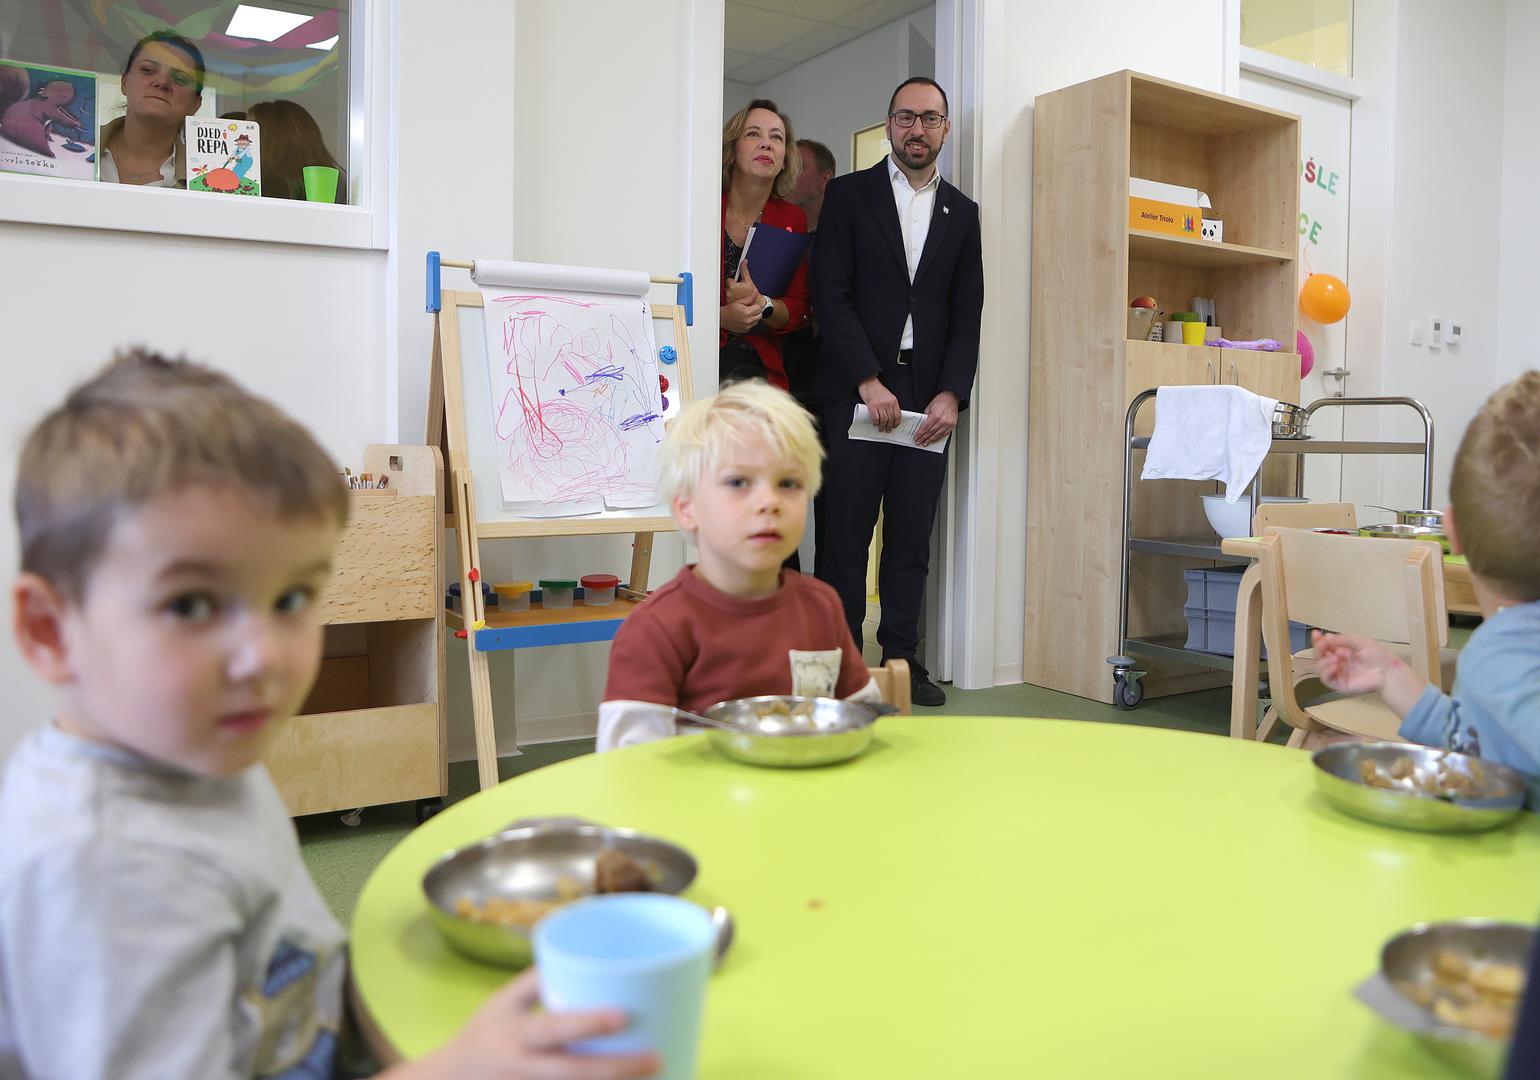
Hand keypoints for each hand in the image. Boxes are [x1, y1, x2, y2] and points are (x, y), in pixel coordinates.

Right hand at [407, 969, 660, 1079]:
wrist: (450, 1079)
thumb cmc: (484, 1032)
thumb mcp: (503, 1001)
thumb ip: (537, 981)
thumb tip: (581, 950)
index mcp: (516, 1036)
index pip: (554, 1029)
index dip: (587, 1024)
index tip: (621, 1016)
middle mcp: (524, 1068)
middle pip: (573, 1072)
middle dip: (616, 1068)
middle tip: (656, 1057)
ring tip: (655, 1074)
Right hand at [719, 293, 763, 334]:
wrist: (722, 318)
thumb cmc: (729, 309)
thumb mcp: (739, 302)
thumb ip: (749, 298)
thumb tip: (755, 292)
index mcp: (747, 312)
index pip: (759, 308)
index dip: (755, 305)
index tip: (750, 305)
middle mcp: (748, 320)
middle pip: (760, 315)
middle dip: (756, 311)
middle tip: (749, 309)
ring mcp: (747, 326)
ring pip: (757, 321)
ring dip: (754, 317)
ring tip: (746, 314)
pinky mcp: (745, 330)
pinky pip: (752, 326)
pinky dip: (750, 323)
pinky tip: (744, 319)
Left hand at [725, 261, 757, 304]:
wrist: (754, 303)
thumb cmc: (752, 293)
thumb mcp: (748, 280)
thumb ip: (744, 270)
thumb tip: (744, 262)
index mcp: (732, 286)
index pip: (728, 279)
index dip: (734, 280)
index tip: (737, 282)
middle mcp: (728, 292)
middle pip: (726, 285)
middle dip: (731, 285)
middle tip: (739, 288)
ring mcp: (727, 298)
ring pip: (726, 290)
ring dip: (730, 291)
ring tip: (738, 293)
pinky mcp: (727, 303)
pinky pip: (726, 297)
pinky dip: (730, 296)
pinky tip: (736, 297)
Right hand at [858, 377, 900, 430]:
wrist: (869, 383)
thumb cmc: (878, 390)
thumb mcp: (888, 396)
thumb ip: (890, 404)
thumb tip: (890, 415)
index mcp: (893, 401)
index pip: (898, 415)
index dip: (897, 422)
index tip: (895, 426)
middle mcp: (888, 403)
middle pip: (891, 418)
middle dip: (889, 426)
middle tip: (887, 430)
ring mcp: (880, 405)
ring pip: (884, 420)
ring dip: (882, 426)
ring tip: (881, 429)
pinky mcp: (872, 406)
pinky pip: (875, 417)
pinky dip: (875, 422)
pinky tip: (875, 424)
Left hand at [913, 391, 958, 445]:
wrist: (951, 398)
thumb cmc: (941, 401)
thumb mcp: (929, 407)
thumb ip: (925, 416)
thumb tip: (921, 424)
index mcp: (935, 416)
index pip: (925, 428)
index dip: (920, 434)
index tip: (916, 438)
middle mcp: (942, 421)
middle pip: (930, 433)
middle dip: (923, 438)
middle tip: (919, 442)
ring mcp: (948, 424)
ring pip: (937, 435)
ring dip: (930, 440)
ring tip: (925, 443)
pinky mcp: (952, 426)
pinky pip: (944, 434)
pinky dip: (938, 438)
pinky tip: (934, 440)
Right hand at [1310, 630, 1426, 717]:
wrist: (1387, 670)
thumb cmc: (1377, 655)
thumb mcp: (1359, 641)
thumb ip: (1343, 639)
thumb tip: (1326, 637)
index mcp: (1341, 651)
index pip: (1324, 646)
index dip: (1318, 640)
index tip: (1315, 633)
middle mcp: (1338, 662)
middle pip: (1319, 656)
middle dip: (1318, 649)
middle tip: (1324, 644)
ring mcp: (1338, 673)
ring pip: (1319, 668)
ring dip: (1322, 661)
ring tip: (1334, 657)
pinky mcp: (1340, 684)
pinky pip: (1326, 679)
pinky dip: (1326, 671)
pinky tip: (1334, 665)